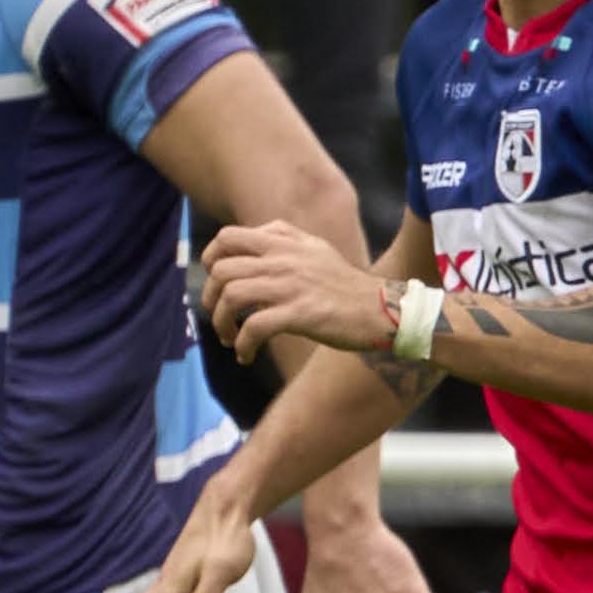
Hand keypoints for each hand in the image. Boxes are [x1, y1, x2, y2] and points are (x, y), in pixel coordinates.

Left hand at [201, 220, 395, 364]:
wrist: (382, 310)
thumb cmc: (347, 285)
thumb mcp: (317, 249)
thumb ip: (285, 238)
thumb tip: (254, 239)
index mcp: (285, 243)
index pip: (228, 237)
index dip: (211, 258)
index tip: (215, 281)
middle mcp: (284, 260)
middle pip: (222, 270)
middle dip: (210, 298)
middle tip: (219, 317)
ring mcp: (292, 287)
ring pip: (232, 297)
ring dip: (221, 323)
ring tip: (230, 339)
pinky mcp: (301, 314)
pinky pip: (254, 328)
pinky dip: (243, 345)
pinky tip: (247, 355)